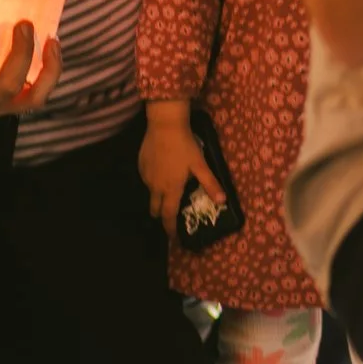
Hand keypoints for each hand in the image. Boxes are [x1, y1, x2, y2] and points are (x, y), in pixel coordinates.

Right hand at [139, 102, 226, 234]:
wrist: (164, 125)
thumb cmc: (185, 146)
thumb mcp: (200, 165)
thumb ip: (210, 184)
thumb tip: (222, 201)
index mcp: (171, 189)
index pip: (168, 216)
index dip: (170, 229)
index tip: (173, 237)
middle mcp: (155, 187)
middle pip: (155, 209)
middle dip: (162, 215)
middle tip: (171, 214)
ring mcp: (146, 176)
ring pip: (150, 194)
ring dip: (158, 196)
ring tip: (169, 190)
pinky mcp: (140, 166)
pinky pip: (147, 179)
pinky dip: (154, 181)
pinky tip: (163, 171)